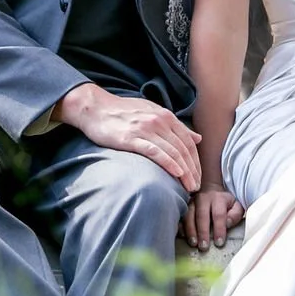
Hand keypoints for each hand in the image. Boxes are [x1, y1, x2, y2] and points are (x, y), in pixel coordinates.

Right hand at [53, 83, 202, 190]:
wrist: (96, 108)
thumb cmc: (123, 112)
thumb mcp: (152, 112)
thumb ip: (175, 126)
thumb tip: (197, 137)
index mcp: (166, 116)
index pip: (188, 142)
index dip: (196, 161)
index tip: (198, 176)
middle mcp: (159, 121)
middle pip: (183, 149)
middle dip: (193, 170)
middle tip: (196, 186)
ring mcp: (146, 129)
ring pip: (173, 152)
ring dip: (185, 171)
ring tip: (189, 187)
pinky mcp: (132, 138)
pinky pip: (156, 152)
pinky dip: (169, 163)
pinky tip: (177, 174)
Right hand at [182, 186, 243, 250]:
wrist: (210, 188)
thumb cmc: (224, 201)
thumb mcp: (236, 205)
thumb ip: (235, 214)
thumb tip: (228, 223)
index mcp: (218, 198)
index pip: (219, 215)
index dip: (219, 229)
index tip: (219, 243)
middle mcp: (203, 199)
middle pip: (202, 216)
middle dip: (202, 232)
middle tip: (204, 246)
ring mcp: (191, 202)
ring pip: (188, 216)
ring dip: (190, 230)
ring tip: (193, 243)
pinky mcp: (184, 205)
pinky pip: (180, 216)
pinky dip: (180, 226)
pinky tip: (182, 236)